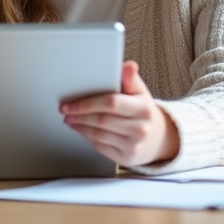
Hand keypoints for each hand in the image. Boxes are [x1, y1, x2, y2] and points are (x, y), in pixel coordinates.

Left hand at [60, 60, 178, 166]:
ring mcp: (134, 145)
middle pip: (102, 120)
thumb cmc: (142, 111)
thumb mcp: (140, 92)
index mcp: (144, 108)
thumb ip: (131, 78)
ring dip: (80, 126)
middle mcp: (140, 129)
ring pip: (99, 135)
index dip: (87, 103)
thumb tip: (129, 65)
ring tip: (70, 119)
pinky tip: (81, 129)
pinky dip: (87, 137)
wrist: (157, 138)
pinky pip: (101, 146)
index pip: (111, 103)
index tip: (70, 103)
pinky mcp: (126, 158)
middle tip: (65, 111)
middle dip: (79, 115)